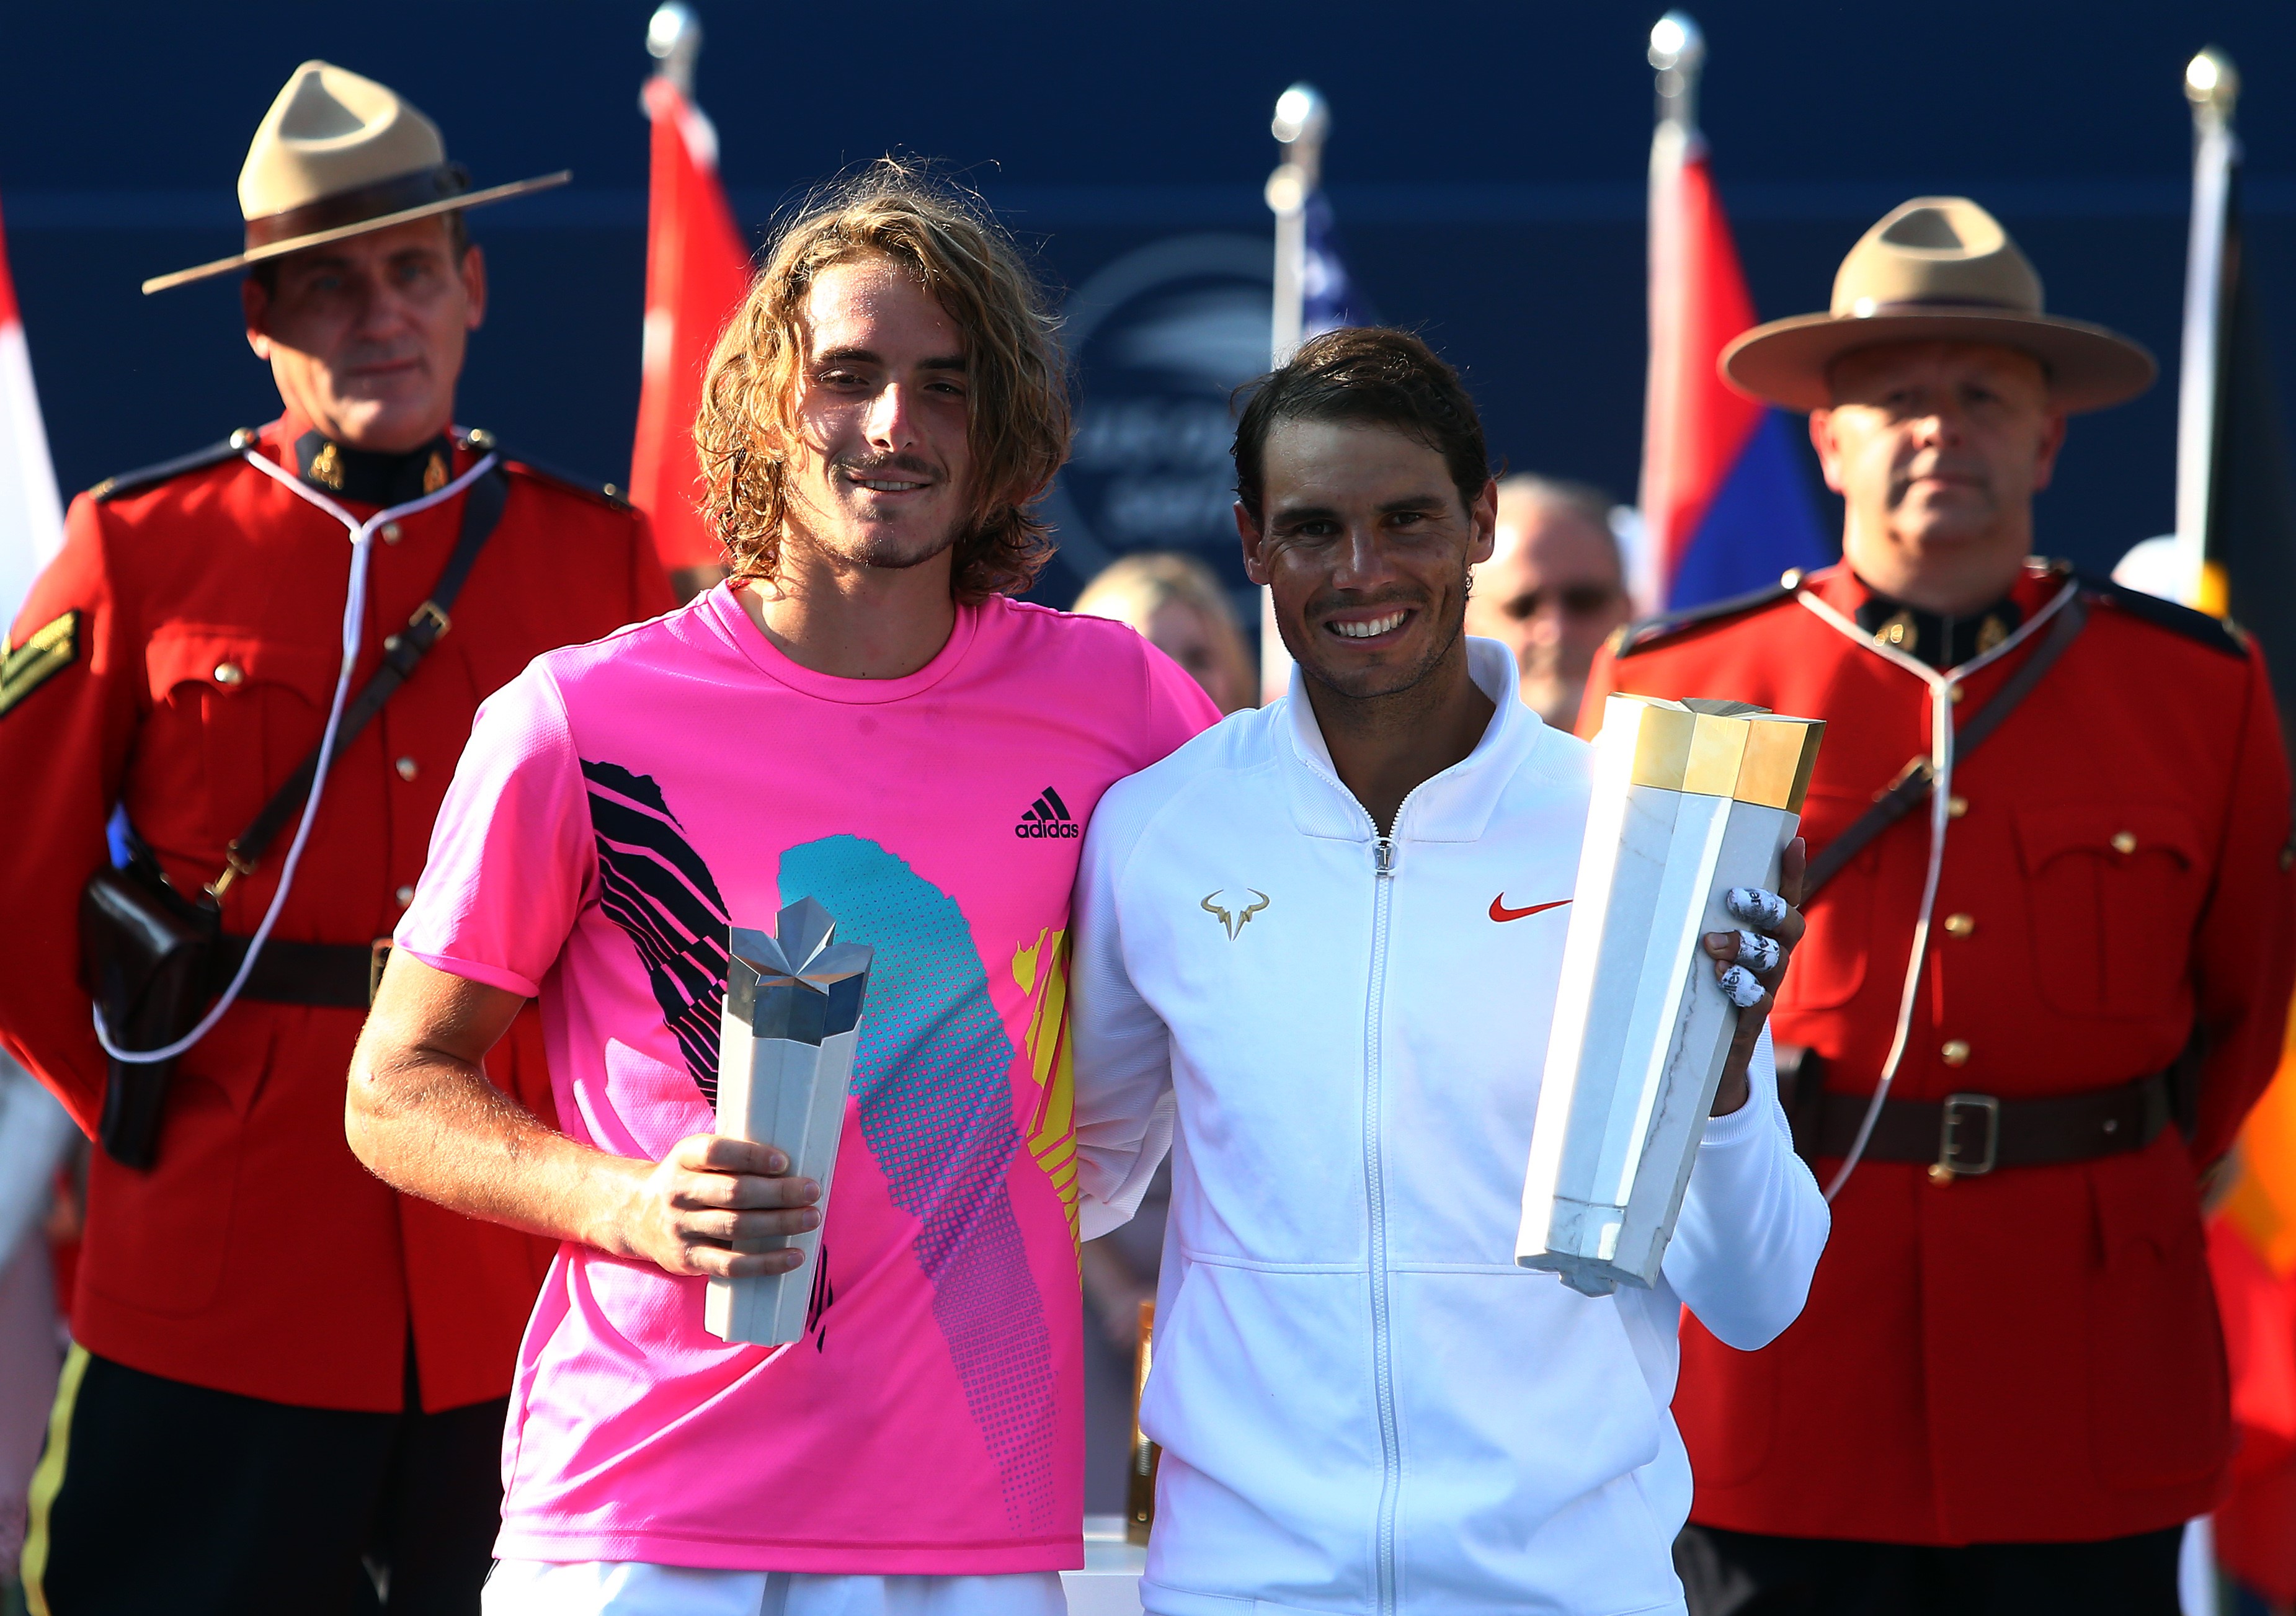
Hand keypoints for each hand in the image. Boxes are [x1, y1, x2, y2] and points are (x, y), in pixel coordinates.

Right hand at [611, 1134, 821, 1278]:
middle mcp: (678, 1192)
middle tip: (812, 1191)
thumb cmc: (687, 1181)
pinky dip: (766, 1262)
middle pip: (734, 1192)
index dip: (751, 1157)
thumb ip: (732, 1157)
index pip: (716, 1153)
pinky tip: (793, 1256)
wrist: (634, 1215)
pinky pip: (731, 1265)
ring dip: (779, 1224)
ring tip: (811, 1218)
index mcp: (684, 1158)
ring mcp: (681, 1228)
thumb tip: (793, 1164)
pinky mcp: (688, 1259)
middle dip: (778, 1193)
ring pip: (736, 1227)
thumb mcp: (695, 1158)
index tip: (784, 1162)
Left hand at [1701, 837, 1808, 1116]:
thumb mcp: (1687, 956)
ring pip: (1773, 962)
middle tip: (1733, 899)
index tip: (1793, 840)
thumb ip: (1681, 922)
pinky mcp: (1748, 1026)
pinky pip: (1758, 1003)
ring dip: (1746, 947)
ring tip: (1713, 945)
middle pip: (1787, 927)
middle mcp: (1769, 963)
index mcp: (1759, 940)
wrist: (1695, 1068)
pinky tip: (1723, 980)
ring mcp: (1762, 993)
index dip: (1792, 873)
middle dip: (1765, 908)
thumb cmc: (1688, 996)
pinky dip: (1743, 988)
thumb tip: (1642, 869)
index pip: (1784, 900)